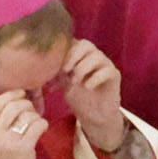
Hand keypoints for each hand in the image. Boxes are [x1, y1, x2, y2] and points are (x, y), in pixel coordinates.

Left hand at [62, 37, 129, 151]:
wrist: (94, 116)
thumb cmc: (79, 97)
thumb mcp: (64, 83)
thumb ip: (58, 72)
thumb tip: (43, 64)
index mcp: (81, 56)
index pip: (73, 42)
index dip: (64, 50)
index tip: (55, 64)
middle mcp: (94, 57)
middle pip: (86, 44)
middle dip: (73, 55)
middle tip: (65, 70)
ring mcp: (105, 65)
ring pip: (97, 55)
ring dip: (83, 68)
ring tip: (75, 81)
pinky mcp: (114, 76)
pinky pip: (107, 70)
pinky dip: (95, 78)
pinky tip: (87, 87)